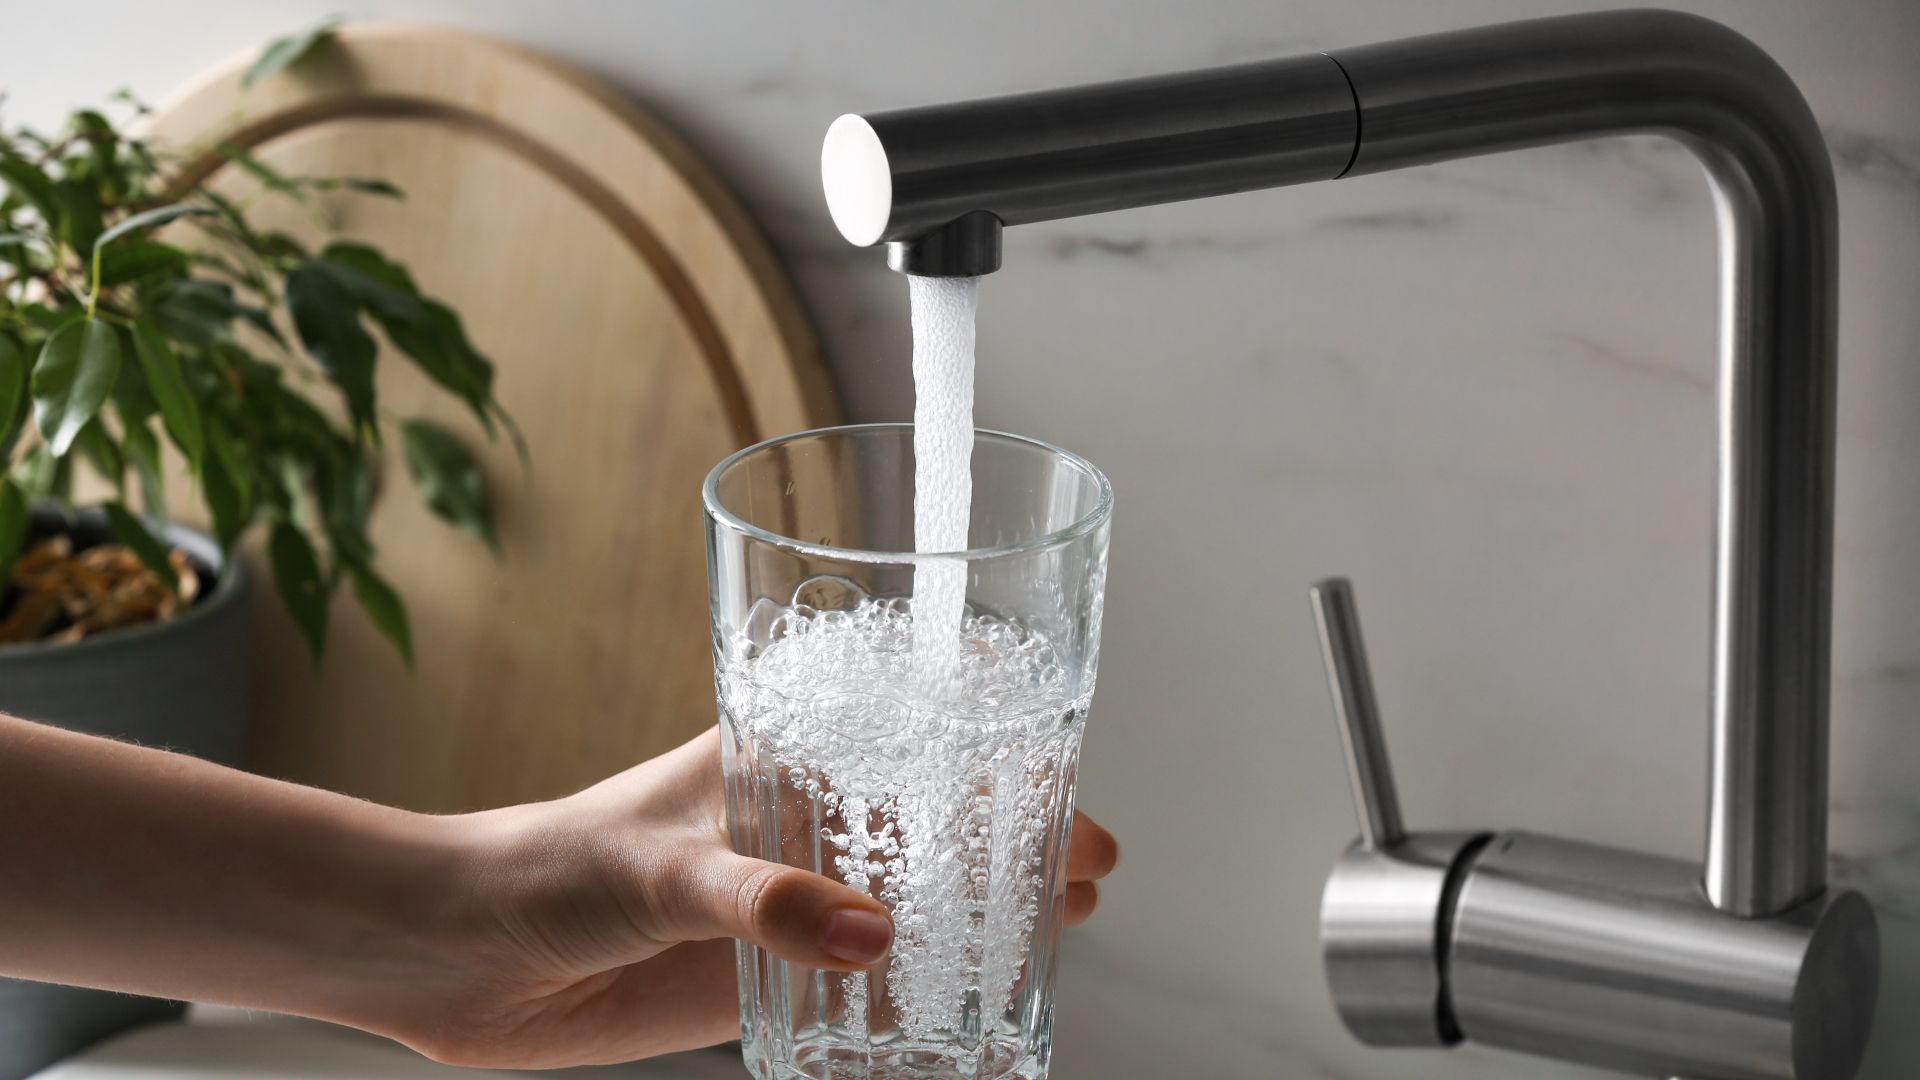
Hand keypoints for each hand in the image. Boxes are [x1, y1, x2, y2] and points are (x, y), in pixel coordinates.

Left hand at [399, 728, 1119, 1067]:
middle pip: (933, 817)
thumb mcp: (661, 867)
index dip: (994, 748)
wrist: (465, 951)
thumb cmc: (548, 863)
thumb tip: (872, 939)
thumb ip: (763, 899)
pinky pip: (863, 980)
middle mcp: (796, 824)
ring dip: (984, 908)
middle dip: (1016, 835)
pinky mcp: (766, 975)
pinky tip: (968, 999)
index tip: (1063, 776)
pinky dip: (921, 985)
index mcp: (777, 757)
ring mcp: (788, 902)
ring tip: (1059, 925)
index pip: (907, 735)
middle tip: (1089, 867)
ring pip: (912, 896)